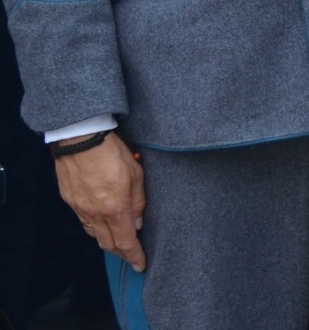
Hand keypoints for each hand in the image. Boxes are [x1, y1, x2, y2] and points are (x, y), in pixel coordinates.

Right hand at [54, 131, 145, 271]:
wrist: (81, 140)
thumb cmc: (112, 153)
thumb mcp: (136, 174)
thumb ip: (138, 201)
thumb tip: (137, 223)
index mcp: (115, 208)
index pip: (126, 242)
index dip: (135, 256)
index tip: (141, 265)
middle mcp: (96, 213)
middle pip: (108, 244)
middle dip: (122, 254)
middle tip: (132, 257)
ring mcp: (80, 208)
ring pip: (94, 234)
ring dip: (107, 241)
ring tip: (119, 242)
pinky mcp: (70, 200)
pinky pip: (84, 221)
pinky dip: (95, 228)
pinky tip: (102, 224)